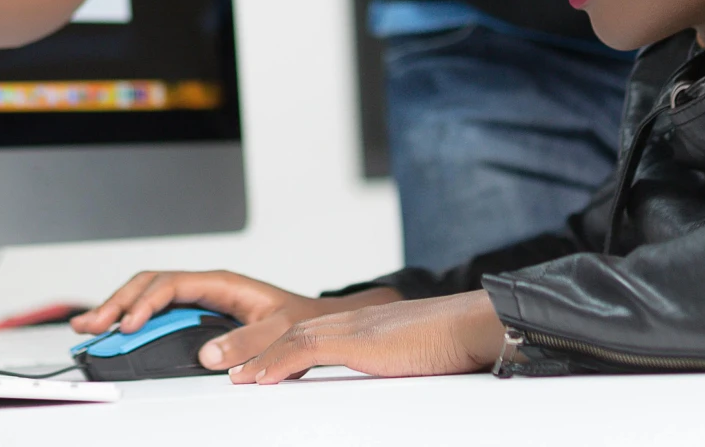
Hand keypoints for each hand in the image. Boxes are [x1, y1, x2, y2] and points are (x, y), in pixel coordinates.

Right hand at [70, 271, 400, 371]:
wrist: (317, 324)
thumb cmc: (301, 321)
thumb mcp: (281, 331)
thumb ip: (248, 343)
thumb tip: (208, 357)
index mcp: (222, 283)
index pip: (172, 285)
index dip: (146, 303)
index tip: (128, 324)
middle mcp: (206, 287)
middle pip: (150, 284)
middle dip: (117, 302)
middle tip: (91, 324)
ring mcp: (199, 300)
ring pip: (148, 295)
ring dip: (118, 308)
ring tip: (90, 326)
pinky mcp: (197, 316)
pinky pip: (157, 312)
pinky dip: (132, 319)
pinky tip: (115, 330)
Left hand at [229, 291, 503, 383]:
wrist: (475, 326)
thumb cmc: (454, 345)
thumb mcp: (412, 359)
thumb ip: (392, 367)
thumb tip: (390, 383)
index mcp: (365, 325)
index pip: (312, 331)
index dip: (280, 347)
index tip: (257, 364)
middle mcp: (354, 320)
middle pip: (292, 330)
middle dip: (257, 348)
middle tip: (229, 367)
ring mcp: (355, 328)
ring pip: (292, 337)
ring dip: (258, 357)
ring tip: (235, 376)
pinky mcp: (360, 341)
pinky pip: (307, 350)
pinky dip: (279, 363)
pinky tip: (262, 378)